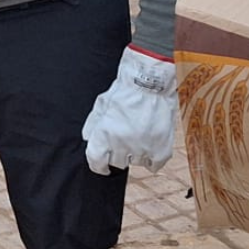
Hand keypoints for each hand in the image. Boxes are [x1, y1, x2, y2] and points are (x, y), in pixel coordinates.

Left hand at [82, 47, 177, 174]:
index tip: (102, 166)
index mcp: (104, 134)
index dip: (98, 166)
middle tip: (125, 138)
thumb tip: (88, 140)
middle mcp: (122, 144)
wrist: (150, 83)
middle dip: (119, 153)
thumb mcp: (101, 105)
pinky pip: (154, 165)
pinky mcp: (161, 148)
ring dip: (136, 153)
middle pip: (117, 163)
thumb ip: (92, 125)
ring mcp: (143, 148)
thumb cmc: (125, 91)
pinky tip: (151, 147)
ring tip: (140, 136)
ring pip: (136, 163)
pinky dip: (152, 159)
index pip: (96, 162)